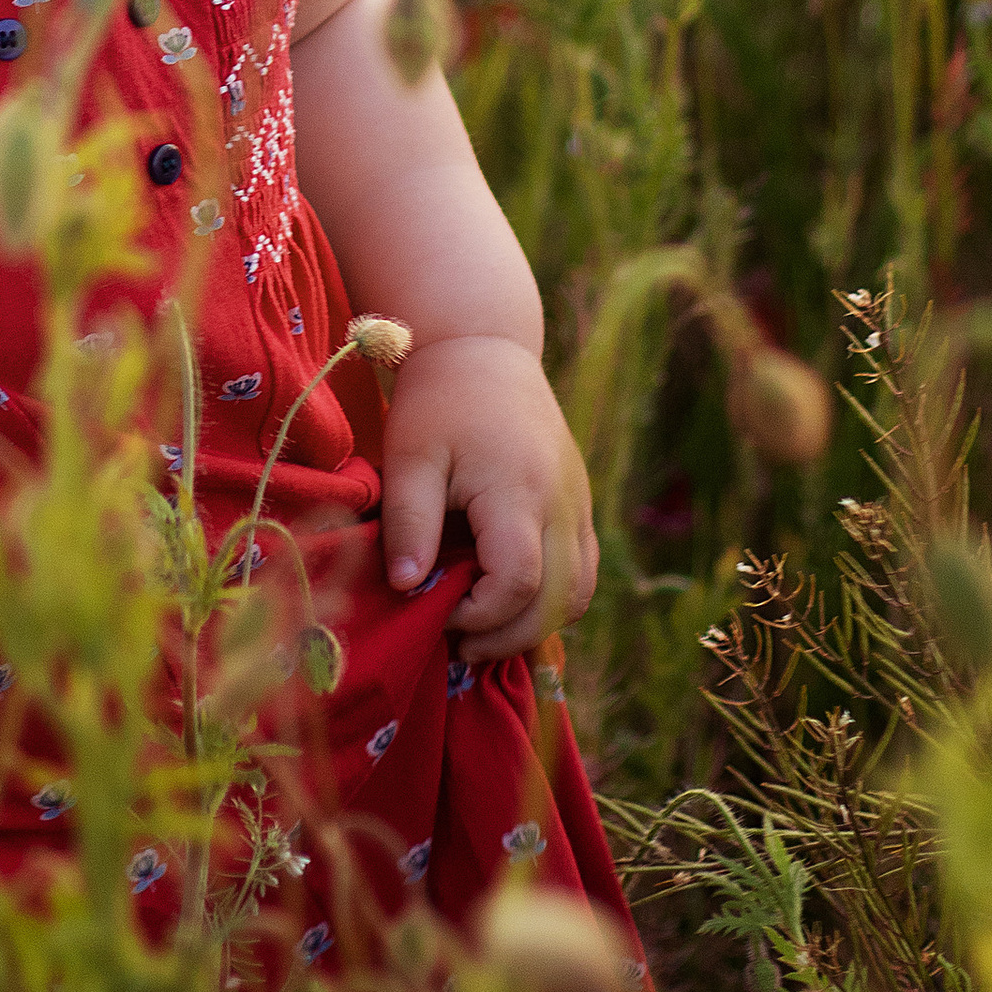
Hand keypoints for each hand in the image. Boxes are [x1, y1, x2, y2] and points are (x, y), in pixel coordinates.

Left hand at [377, 334, 597, 664]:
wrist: (483, 347)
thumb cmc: (439, 401)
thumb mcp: (410, 456)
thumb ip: (409, 522)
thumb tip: (408, 588)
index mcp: (517, 491)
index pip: (518, 581)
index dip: (482, 615)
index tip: (439, 615)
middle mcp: (561, 503)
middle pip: (560, 600)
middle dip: (510, 636)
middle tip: (458, 644)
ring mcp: (577, 503)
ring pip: (580, 592)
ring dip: (537, 622)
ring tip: (484, 627)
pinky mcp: (579, 503)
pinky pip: (583, 570)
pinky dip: (554, 598)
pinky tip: (507, 598)